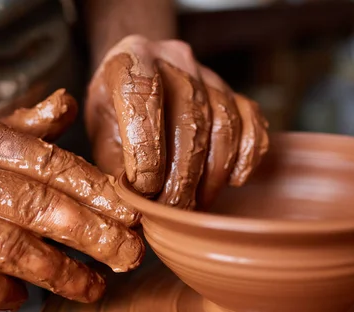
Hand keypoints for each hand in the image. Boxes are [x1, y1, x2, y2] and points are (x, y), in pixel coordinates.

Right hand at [0, 107, 142, 311]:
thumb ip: (22, 128)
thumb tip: (68, 103)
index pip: (51, 164)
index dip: (98, 193)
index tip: (134, 216)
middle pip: (39, 207)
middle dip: (94, 236)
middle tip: (131, 258)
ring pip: (10, 248)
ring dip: (59, 273)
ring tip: (94, 288)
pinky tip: (20, 298)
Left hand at [85, 35, 268, 209]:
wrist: (141, 75)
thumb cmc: (117, 109)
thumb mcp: (101, 131)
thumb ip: (114, 165)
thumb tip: (133, 207)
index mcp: (131, 61)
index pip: (141, 95)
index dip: (146, 146)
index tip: (145, 189)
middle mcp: (174, 59)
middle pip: (190, 118)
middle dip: (183, 174)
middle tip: (174, 210)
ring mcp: (208, 73)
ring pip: (224, 123)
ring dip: (213, 173)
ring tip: (197, 202)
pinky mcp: (234, 91)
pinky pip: (251, 121)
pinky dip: (247, 155)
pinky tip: (233, 180)